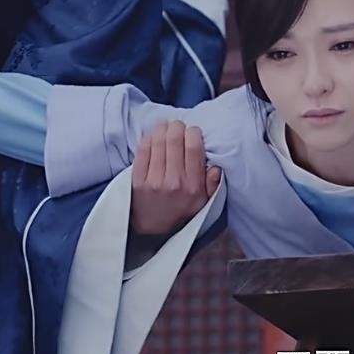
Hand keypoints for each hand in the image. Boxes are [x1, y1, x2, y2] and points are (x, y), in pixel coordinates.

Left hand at [130, 120, 221, 235]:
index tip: (192, 131)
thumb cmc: (180, 211)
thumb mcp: (203, 203)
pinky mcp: (137, 180)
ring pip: (158, 142)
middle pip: (174, 140)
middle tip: (178, 125)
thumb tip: (216, 166)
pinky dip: (148, 138)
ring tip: (165, 126)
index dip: (193, 133)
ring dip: (162, 128)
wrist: (151, 228)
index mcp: (193, 186)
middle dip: (177, 127)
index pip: (194, 148)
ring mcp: (153, 181)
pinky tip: (153, 135)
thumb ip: (212, 184)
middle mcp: (174, 182)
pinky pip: (143, 150)